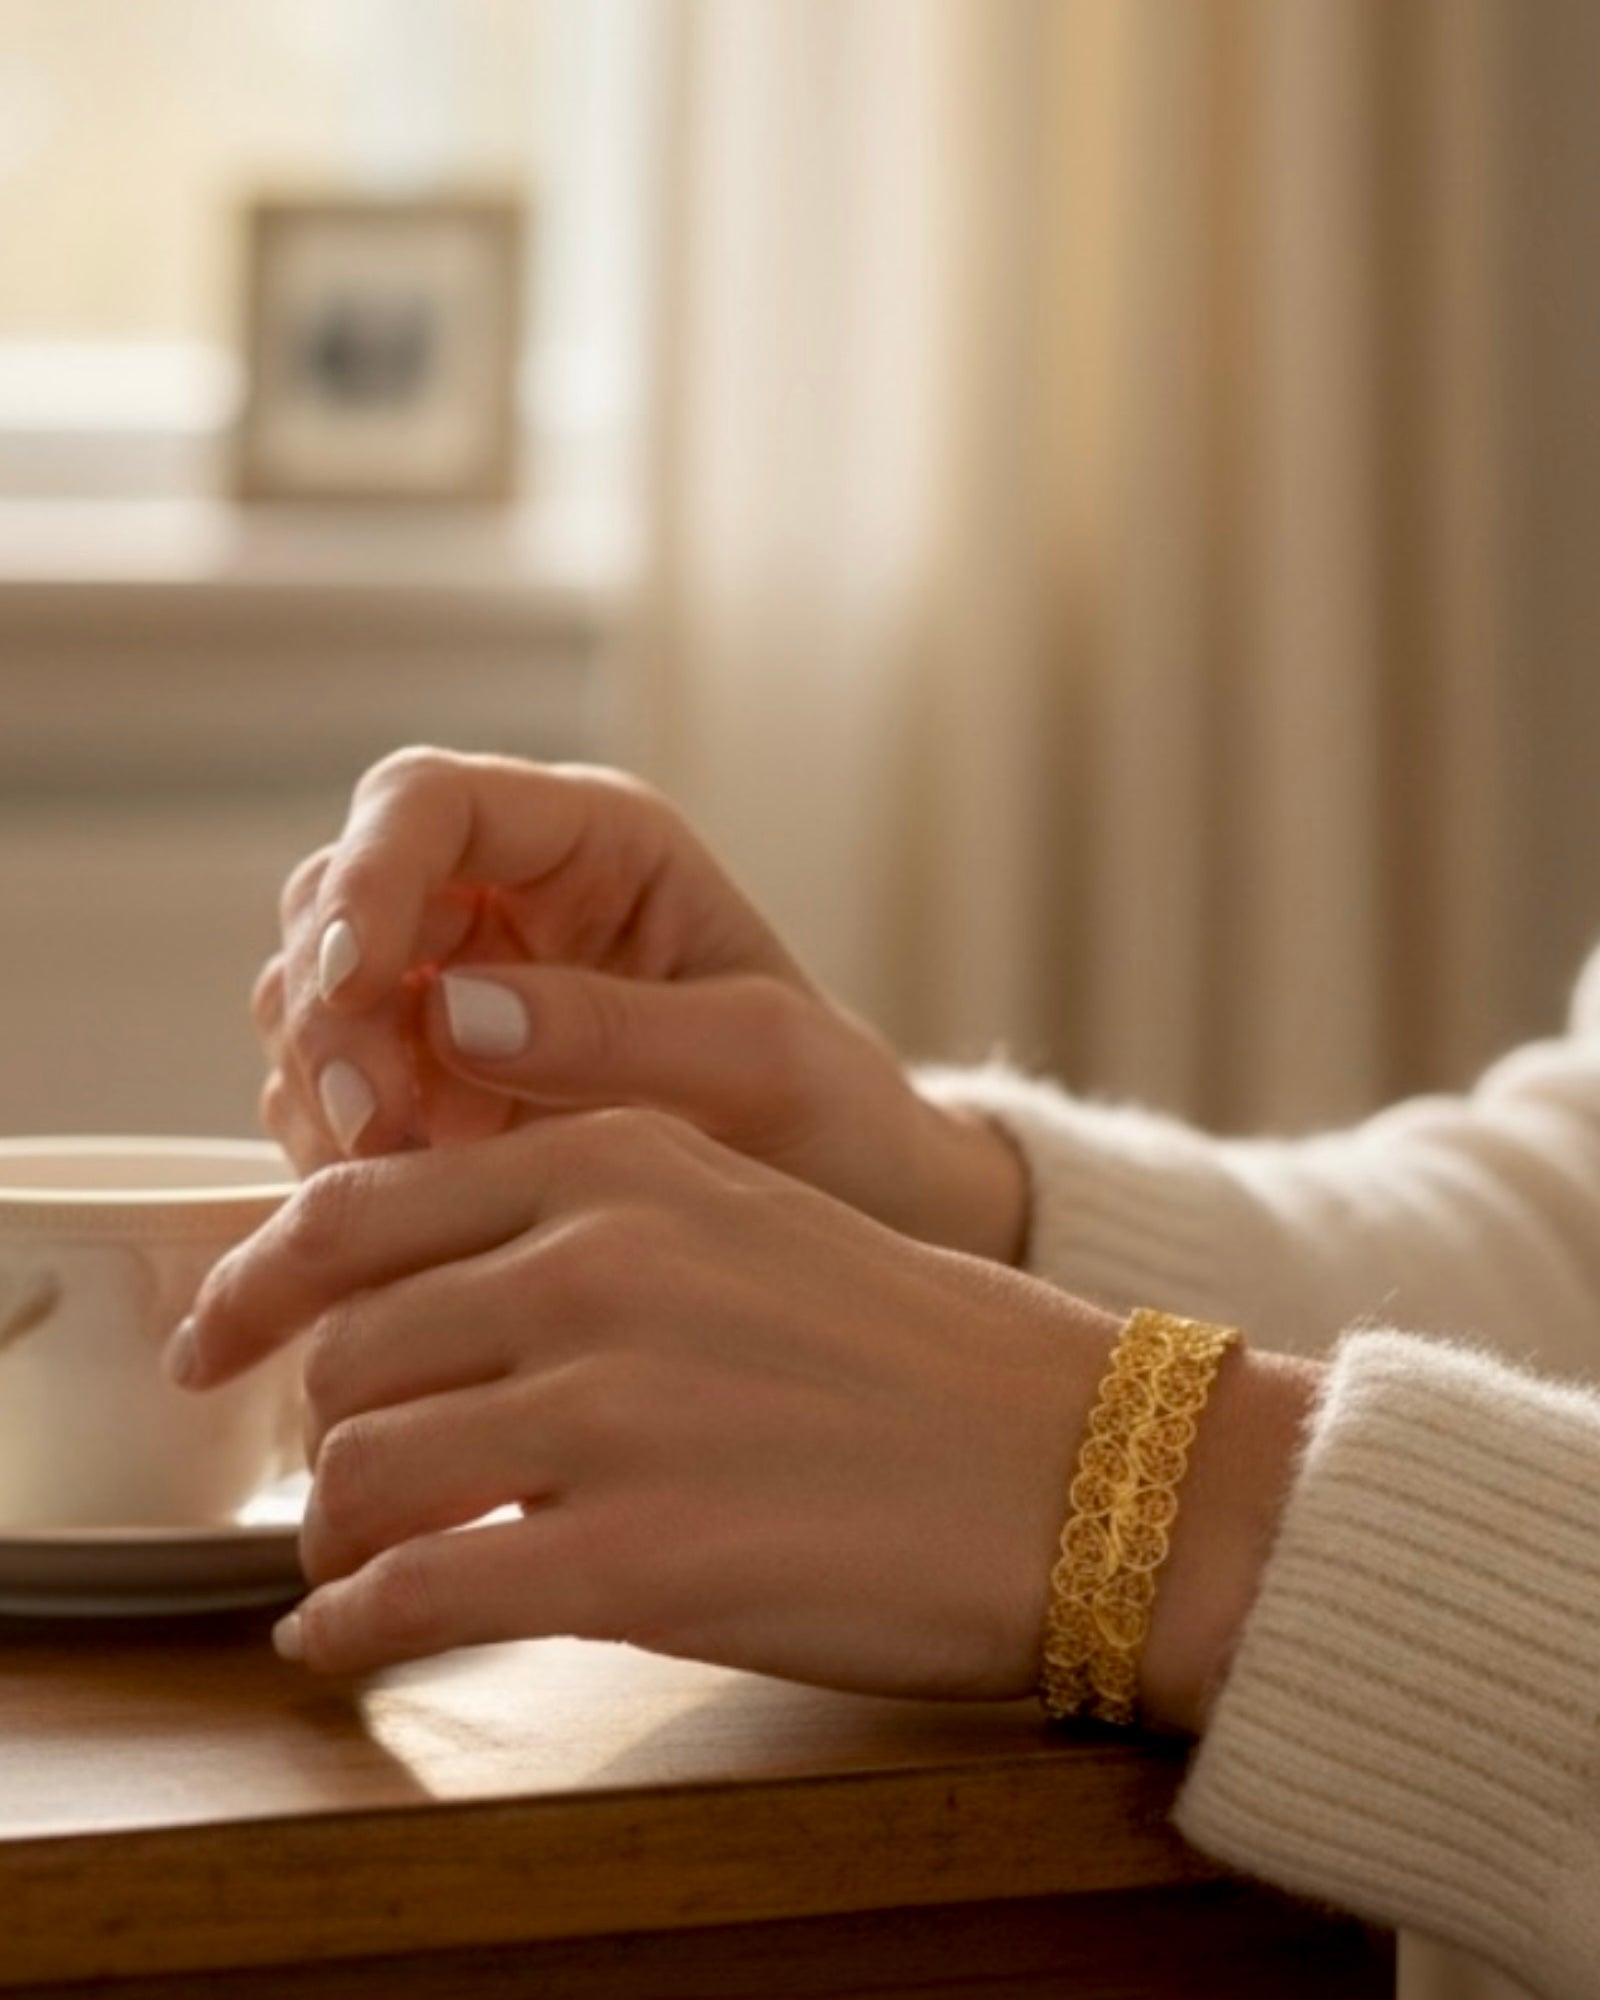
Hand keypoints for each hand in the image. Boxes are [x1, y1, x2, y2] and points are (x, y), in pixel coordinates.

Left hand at [174, 1109, 1114, 1695]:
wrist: (1076, 1460)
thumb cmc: (918, 1350)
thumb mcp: (743, 1217)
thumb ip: (582, 1230)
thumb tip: (422, 1310)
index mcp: (621, 1157)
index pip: (359, 1209)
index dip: (254, 1284)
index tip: (216, 1339)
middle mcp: (600, 1257)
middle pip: (348, 1349)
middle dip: (312, 1429)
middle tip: (331, 1483)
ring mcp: (616, 1402)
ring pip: (362, 1470)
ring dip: (328, 1538)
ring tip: (351, 1570)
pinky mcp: (641, 1551)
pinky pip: (423, 1594)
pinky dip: (359, 1628)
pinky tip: (354, 1644)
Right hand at [254, 749, 1025, 1262]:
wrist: (845, 1209)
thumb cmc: (830, 1112)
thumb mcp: (760, 1063)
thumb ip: (617, 1030)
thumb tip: (451, 1012)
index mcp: (595, 845)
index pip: (429, 802)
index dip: (369, 874)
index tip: (356, 986)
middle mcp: (503, 901)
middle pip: (336, 899)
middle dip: (330, 1005)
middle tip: (379, 1123)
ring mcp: (450, 992)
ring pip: (304, 995)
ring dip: (323, 1082)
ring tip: (409, 1169)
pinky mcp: (425, 1088)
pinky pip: (323, 1093)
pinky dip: (333, 1145)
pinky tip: (410, 1200)